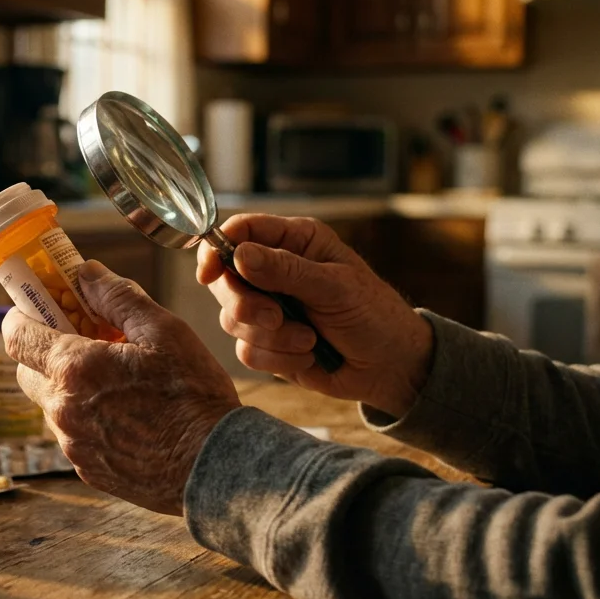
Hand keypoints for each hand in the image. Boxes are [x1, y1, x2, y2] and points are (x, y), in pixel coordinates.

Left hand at [3, 260, 241, 515]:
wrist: (215, 465)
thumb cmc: (193, 396)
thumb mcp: (163, 331)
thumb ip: (117, 297)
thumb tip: (86, 273)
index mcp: (74, 369)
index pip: (16, 336)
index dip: (23, 316)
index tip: (43, 308)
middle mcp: (63, 410)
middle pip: (27, 372)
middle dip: (47, 352)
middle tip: (87, 342)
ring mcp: (73, 445)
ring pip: (52, 405)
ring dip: (70, 388)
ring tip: (117, 382)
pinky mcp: (88, 469)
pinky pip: (73, 435)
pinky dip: (87, 419)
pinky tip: (127, 415)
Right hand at [196, 214, 433, 416]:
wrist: (390, 367)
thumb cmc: (374, 315)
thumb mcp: (335, 286)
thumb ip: (286, 270)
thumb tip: (239, 254)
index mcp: (294, 241)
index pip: (240, 231)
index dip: (217, 249)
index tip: (209, 273)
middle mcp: (274, 270)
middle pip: (225, 279)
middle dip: (246, 305)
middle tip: (274, 317)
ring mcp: (268, 308)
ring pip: (232, 319)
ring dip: (270, 336)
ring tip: (309, 340)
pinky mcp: (267, 343)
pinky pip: (246, 351)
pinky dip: (277, 357)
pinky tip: (308, 354)